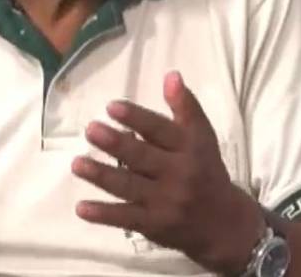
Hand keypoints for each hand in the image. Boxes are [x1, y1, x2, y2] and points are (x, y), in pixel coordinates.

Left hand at [72, 71, 266, 273]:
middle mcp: (179, 175)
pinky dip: (103, 214)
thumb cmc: (206, 171)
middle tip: (91, 130)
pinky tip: (81, 208)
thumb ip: (186, 106)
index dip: (137, 118)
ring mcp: (165, 202)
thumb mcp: (203, 137)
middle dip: (116, 144)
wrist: (223, 224)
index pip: (161, 130)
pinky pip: (126, 218)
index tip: (112, 107)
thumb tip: (171, 75)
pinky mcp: (153, 225)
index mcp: (190, 149)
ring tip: (77, 164)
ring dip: (101, 176)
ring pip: (129, 186)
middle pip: (143, 158)